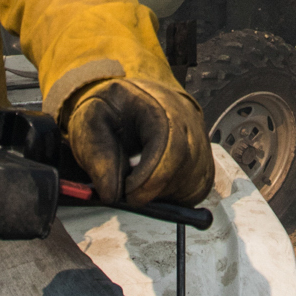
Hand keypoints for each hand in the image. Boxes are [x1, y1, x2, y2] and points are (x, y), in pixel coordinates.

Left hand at [64, 77, 212, 205]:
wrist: (135, 99)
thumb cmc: (114, 109)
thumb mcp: (91, 119)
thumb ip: (96, 154)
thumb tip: (112, 194)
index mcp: (160, 105)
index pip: (172, 144)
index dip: (151, 177)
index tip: (128, 193)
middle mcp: (189, 121)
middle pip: (186, 165)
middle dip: (154, 189)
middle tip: (129, 192)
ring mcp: (201, 141)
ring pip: (192, 182)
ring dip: (162, 193)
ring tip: (140, 179)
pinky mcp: (205, 162)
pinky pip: (196, 190)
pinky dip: (173, 196)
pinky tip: (155, 183)